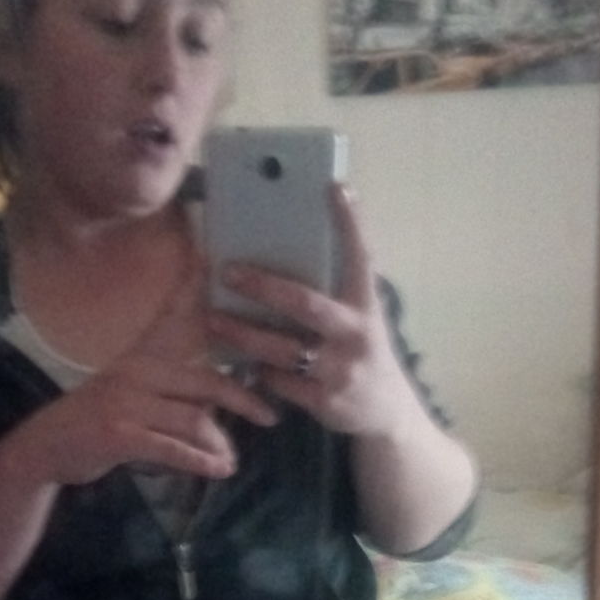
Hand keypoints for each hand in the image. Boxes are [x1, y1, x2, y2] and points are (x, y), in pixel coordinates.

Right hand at [10, 269, 278, 486]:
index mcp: (141, 356)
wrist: (45, 447)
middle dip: (242, 399)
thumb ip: (171, 390)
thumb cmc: (94, 420)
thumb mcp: (129, 392)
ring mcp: (126, 402)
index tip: (212, 255)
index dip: (192, 284)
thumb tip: (217, 401)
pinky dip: (200, 461)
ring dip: (218, 444)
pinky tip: (220, 470)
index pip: (173, 315)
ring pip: (192, 419)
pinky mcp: (121, 434)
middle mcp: (136, 371)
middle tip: (269, 416)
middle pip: (204, 379)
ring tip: (231, 461)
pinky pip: (172, 448)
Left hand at [206, 184, 413, 439]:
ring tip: (212, 319)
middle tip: (228, 271)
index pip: (361, 256)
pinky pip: (279, 381)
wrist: (387, 412)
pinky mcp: (324, 400)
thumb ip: (333, 292)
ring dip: (243, 333)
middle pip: (304, 304)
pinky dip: (259, 370)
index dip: (350, 222)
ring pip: (281, 348)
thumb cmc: (361, 351)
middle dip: (263, 287)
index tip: (335, 187)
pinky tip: (243, 361)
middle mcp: (355, 334)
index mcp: (366, 304)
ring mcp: (340, 369)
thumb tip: (284, 251)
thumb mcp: (359, 318)